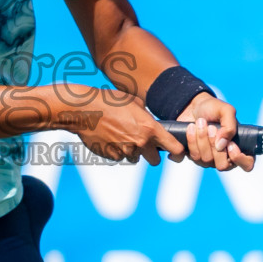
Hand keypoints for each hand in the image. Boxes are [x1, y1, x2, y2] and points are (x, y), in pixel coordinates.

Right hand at [61, 88, 183, 165]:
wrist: (84, 109)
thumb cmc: (109, 101)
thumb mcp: (133, 102)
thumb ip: (146, 115)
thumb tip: (151, 121)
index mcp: (150, 128)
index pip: (174, 148)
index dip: (177, 152)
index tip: (176, 153)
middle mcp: (140, 142)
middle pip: (155, 160)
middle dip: (151, 154)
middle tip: (143, 144)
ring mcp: (125, 151)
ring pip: (135, 158)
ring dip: (131, 151)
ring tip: (120, 135)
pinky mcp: (112, 156)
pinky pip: (119, 157)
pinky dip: (117, 151)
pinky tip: (109, 137)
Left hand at [174, 93, 254, 172]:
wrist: (193, 106)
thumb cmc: (213, 108)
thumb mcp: (226, 111)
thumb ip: (230, 127)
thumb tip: (221, 145)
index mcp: (239, 147)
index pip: (247, 165)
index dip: (239, 158)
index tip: (230, 144)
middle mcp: (225, 157)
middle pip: (222, 165)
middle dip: (214, 144)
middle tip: (211, 127)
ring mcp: (209, 159)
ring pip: (205, 160)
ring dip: (201, 139)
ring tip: (199, 122)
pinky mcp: (194, 156)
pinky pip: (191, 157)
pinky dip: (190, 141)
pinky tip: (190, 128)